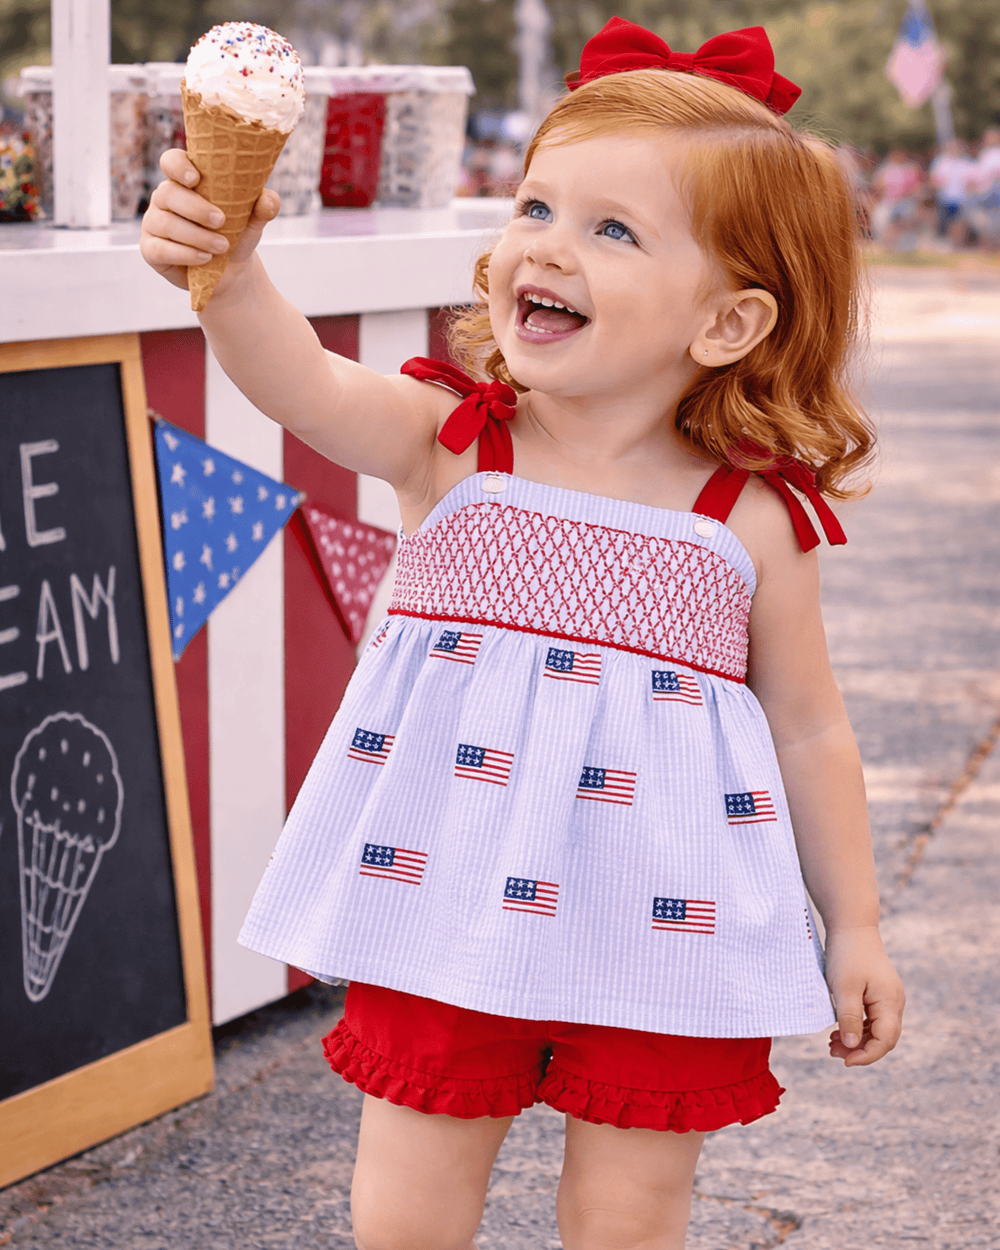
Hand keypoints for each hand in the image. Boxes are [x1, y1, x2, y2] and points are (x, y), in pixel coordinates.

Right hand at [139, 148, 280, 296]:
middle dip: (195, 208)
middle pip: (168, 193)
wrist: (231, 270)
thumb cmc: (237, 233)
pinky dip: (185, 254)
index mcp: (185, 181)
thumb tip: (267, 202)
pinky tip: (205, 258)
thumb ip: (264, 205)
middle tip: (221, 221)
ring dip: (196, 236)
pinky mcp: (150, 250)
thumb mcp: (253, 219)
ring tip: (222, 246)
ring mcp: (154, 223)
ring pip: (166, 224)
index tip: (195, 178)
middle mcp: (165, 198)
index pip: (171, 161)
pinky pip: (160, 249)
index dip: (178, 166)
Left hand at [824, 925, 904, 1066]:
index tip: (844, 1060)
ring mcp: (888, 997)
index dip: (866, 1056)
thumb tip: (853, 1046)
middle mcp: (895, 1002)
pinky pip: (873, 1018)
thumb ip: (850, 1018)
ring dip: (857, 1040)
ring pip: (877, 1029)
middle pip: (883, 1038)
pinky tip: (840, 1029)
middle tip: (832, 1051)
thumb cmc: (847, 954)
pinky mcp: (879, 992)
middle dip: (860, 1050)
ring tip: (832, 1042)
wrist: (851, 925)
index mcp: (890, 1002)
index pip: (885, 1041)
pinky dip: (858, 1027)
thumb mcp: (844, 988)